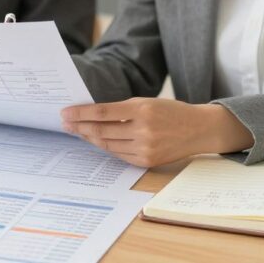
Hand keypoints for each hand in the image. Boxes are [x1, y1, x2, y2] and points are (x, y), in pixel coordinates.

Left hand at [60, 98, 252, 167]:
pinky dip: (105, 147)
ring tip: (77, 131)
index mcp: (142, 110)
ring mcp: (145, 148)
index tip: (65, 112)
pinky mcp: (147, 161)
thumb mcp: (147, 102)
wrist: (198, 129)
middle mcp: (143, 130)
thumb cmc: (170, 111)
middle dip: (80, 127)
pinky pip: (119, 155)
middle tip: (65, 123)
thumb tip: (91, 114)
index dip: (81, 113)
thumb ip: (122, 109)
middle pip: (102, 130)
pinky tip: (96, 140)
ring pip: (108, 145)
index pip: (103, 112)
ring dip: (89, 138)